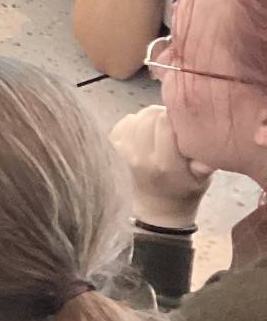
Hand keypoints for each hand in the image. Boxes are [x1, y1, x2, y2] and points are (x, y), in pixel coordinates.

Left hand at [110, 105, 213, 229]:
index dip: (178, 116)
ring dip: (152, 117)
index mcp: (165, 164)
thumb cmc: (185, 188)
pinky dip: (138, 122)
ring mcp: (123, 152)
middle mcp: (140, 157)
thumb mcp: (203, 178)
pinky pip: (126, 121)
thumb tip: (208, 140)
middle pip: (151, 115)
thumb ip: (205, 160)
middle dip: (166, 115)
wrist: (156, 205)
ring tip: (162, 130)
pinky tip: (147, 133)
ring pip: (138, 115)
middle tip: (175, 126)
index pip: (166, 122)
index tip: (185, 124)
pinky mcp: (113, 147)